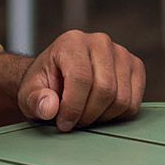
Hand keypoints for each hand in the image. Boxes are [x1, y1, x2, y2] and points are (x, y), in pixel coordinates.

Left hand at [18, 30, 146, 132]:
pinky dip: (118, 115)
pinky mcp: (134, 66)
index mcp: (72, 42)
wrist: (58, 76)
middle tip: (74, 121)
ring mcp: (120, 52)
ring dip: (102, 117)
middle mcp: (99, 41)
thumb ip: (36, 100)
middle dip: (88, 115)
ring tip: (86, 114)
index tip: (63, 123)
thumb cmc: (46, 84)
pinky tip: (101, 111)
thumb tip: (50, 107)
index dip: (72, 108)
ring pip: (121, 99)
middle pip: (105, 90)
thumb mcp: (29, 93)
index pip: (81, 78)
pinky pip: (134, 102)